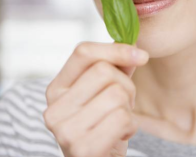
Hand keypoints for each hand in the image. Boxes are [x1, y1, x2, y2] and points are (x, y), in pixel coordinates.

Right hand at [43, 42, 148, 156]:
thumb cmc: (102, 124)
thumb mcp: (104, 92)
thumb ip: (116, 69)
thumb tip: (136, 48)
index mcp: (56, 89)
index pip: (83, 52)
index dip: (115, 49)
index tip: (141, 56)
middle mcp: (54, 108)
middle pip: (104, 71)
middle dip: (126, 85)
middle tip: (123, 103)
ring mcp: (65, 130)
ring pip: (117, 94)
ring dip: (128, 108)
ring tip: (119, 120)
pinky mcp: (83, 149)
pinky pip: (123, 118)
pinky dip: (131, 126)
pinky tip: (119, 135)